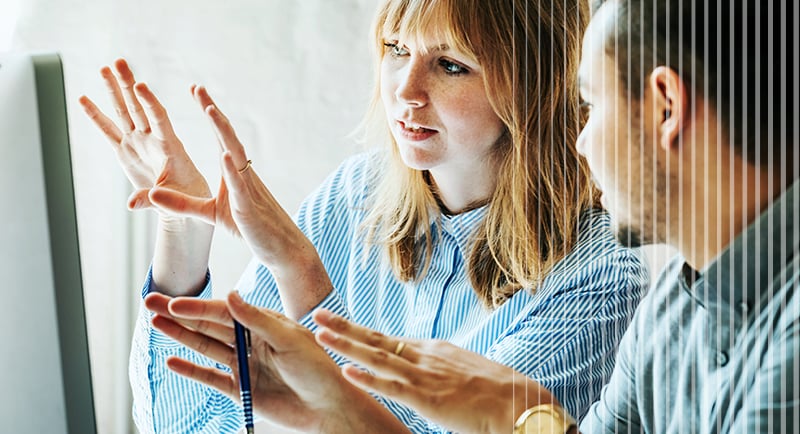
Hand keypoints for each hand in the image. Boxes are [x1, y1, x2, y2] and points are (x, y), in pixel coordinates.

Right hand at [78, 58, 210, 213]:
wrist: (183, 202)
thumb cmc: (187, 198)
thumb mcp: (174, 200)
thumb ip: (152, 199)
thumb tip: (130, 205)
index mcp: (170, 146)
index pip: (159, 119)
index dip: (150, 102)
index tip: (141, 85)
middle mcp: (152, 139)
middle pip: (138, 107)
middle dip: (128, 85)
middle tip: (119, 62)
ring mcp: (138, 143)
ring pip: (124, 112)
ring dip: (114, 91)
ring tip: (104, 68)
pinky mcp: (126, 151)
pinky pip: (108, 131)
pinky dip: (95, 116)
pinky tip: (83, 99)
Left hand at [144, 87, 331, 317]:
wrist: (281, 248)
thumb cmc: (249, 227)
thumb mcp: (210, 214)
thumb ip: (182, 204)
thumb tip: (153, 193)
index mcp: (234, 172)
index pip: (220, 136)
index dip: (209, 113)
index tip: (196, 91)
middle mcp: (242, 173)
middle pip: (227, 135)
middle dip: (212, 110)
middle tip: (197, 87)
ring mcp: (247, 187)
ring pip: (235, 153)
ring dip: (223, 131)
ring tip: (210, 109)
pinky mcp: (248, 207)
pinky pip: (240, 185)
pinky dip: (232, 169)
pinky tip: (225, 155)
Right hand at [146, 292, 410, 432]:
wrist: (329, 407)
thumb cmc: (318, 368)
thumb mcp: (290, 339)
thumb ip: (257, 319)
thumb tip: (231, 295)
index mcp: (264, 323)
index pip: (224, 312)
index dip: (198, 307)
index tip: (173, 301)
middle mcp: (251, 340)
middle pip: (208, 325)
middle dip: (179, 314)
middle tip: (149, 302)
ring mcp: (244, 364)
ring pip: (206, 347)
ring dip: (180, 336)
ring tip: (154, 323)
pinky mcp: (242, 390)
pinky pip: (211, 377)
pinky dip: (192, 370)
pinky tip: (172, 361)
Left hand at [314, 309, 558, 433]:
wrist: (519, 401)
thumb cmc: (494, 391)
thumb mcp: (461, 370)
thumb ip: (439, 368)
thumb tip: (428, 369)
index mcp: (431, 350)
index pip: (386, 339)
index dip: (358, 331)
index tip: (336, 322)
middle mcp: (424, 356)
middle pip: (375, 339)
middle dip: (344, 327)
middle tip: (316, 314)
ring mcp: (424, 375)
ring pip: (377, 357)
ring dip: (346, 345)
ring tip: (320, 335)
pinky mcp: (428, 398)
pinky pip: (392, 387)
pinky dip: (368, 379)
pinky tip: (347, 372)